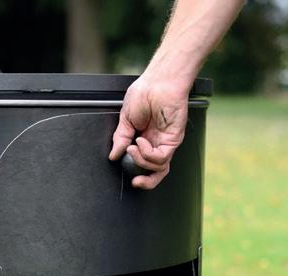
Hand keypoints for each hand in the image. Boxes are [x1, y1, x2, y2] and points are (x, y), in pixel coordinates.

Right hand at [109, 75, 189, 189]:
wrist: (159, 81)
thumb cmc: (146, 92)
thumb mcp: (125, 119)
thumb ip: (120, 139)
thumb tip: (114, 155)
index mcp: (145, 139)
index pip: (143, 163)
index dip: (135, 171)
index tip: (123, 166)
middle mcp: (156, 143)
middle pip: (156, 172)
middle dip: (146, 182)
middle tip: (135, 181)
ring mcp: (165, 142)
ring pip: (158, 168)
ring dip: (140, 161)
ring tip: (132, 146)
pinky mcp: (173, 140)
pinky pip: (161, 158)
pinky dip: (147, 154)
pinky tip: (140, 141)